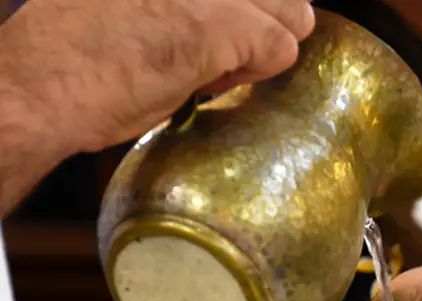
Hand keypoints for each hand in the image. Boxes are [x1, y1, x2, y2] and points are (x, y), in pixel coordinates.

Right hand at [0, 0, 314, 153]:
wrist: (41, 85)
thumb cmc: (74, 53)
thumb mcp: (129, 3)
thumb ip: (182, 4)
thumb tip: (223, 22)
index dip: (241, 11)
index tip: (207, 34)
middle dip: (262, 25)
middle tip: (221, 55)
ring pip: (294, 13)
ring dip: (263, 48)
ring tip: (214, 68)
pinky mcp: (225, 22)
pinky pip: (282, 48)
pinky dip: (256, 73)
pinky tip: (211, 82)